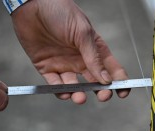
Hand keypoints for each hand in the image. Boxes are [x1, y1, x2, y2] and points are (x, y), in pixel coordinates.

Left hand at [11, 0, 129, 103]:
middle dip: (101, 91)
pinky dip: (60, 91)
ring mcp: (65, 64)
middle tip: (103, 96)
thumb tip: (106, 79)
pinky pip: (55, 84)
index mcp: (95, 49)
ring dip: (79, 94)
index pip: (111, 68)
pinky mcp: (47, 67)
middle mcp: (81, 59)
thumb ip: (94, 57)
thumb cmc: (60, 11)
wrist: (31, 4)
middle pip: (95, 81)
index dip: (119, 81)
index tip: (123, 92)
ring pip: (75, 86)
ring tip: (80, 97)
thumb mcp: (82, 33)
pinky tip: (65, 93)